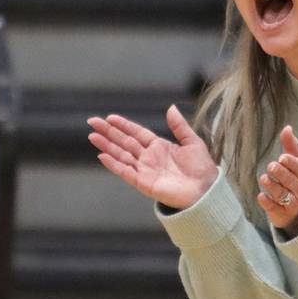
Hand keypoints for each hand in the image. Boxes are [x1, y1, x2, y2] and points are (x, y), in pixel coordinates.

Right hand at [87, 105, 217, 209]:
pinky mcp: (144, 183)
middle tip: (92, 121)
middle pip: (125, 142)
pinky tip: (102, 156)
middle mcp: (149, 157)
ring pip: (121, 155)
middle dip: (109, 132)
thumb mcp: (192, 142)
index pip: (137, 133)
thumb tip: (171, 107)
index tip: (109, 117)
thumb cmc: (201, 168)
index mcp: (159, 146)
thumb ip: (179, 126)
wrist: (205, 190)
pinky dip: (114, 164)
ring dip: (106, 146)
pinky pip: (125, 172)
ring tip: (92, 136)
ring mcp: (145, 170)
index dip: (123, 125)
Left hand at [257, 125, 297, 237]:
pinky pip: (273, 208)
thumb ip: (292, 146)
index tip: (282, 158)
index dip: (292, 164)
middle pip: (291, 181)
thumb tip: (287, 128)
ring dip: (272, 186)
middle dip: (281, 173)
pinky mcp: (280, 213)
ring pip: (282, 194)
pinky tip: (261, 196)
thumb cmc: (297, 181)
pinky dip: (267, 202)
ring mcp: (291, 203)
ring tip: (264, 178)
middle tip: (272, 166)